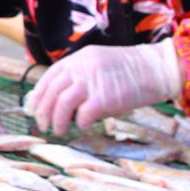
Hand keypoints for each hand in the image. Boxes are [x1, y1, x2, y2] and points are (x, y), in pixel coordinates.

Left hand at [27, 39, 182, 134]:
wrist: (156, 69)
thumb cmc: (129, 72)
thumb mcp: (98, 65)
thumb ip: (79, 78)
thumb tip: (58, 102)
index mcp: (78, 59)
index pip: (48, 78)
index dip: (38, 96)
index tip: (33, 109)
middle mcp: (81, 68)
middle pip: (51, 92)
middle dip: (43, 112)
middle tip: (43, 125)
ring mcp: (92, 82)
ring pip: (62, 104)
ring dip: (57, 121)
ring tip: (59, 131)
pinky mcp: (105, 97)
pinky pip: (83, 114)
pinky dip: (80, 123)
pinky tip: (84, 126)